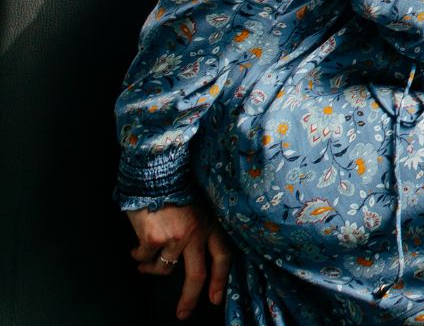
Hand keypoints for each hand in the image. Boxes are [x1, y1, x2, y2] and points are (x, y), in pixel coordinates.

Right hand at [127, 201, 232, 319]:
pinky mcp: (154, 240)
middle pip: (197, 274)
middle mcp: (196, 234)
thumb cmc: (176, 190)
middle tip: (183, 313)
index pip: (223, 256)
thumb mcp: (199, 207)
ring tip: (145, 266)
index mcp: (211, 225)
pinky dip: (139, 259)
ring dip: (152, 271)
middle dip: (190, 298)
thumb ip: (201, 228)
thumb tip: (194, 255)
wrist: (156, 174)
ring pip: (165, 270)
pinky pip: (145, 260)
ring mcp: (175, 238)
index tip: (216, 299)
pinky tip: (137, 252)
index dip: (220, 279)